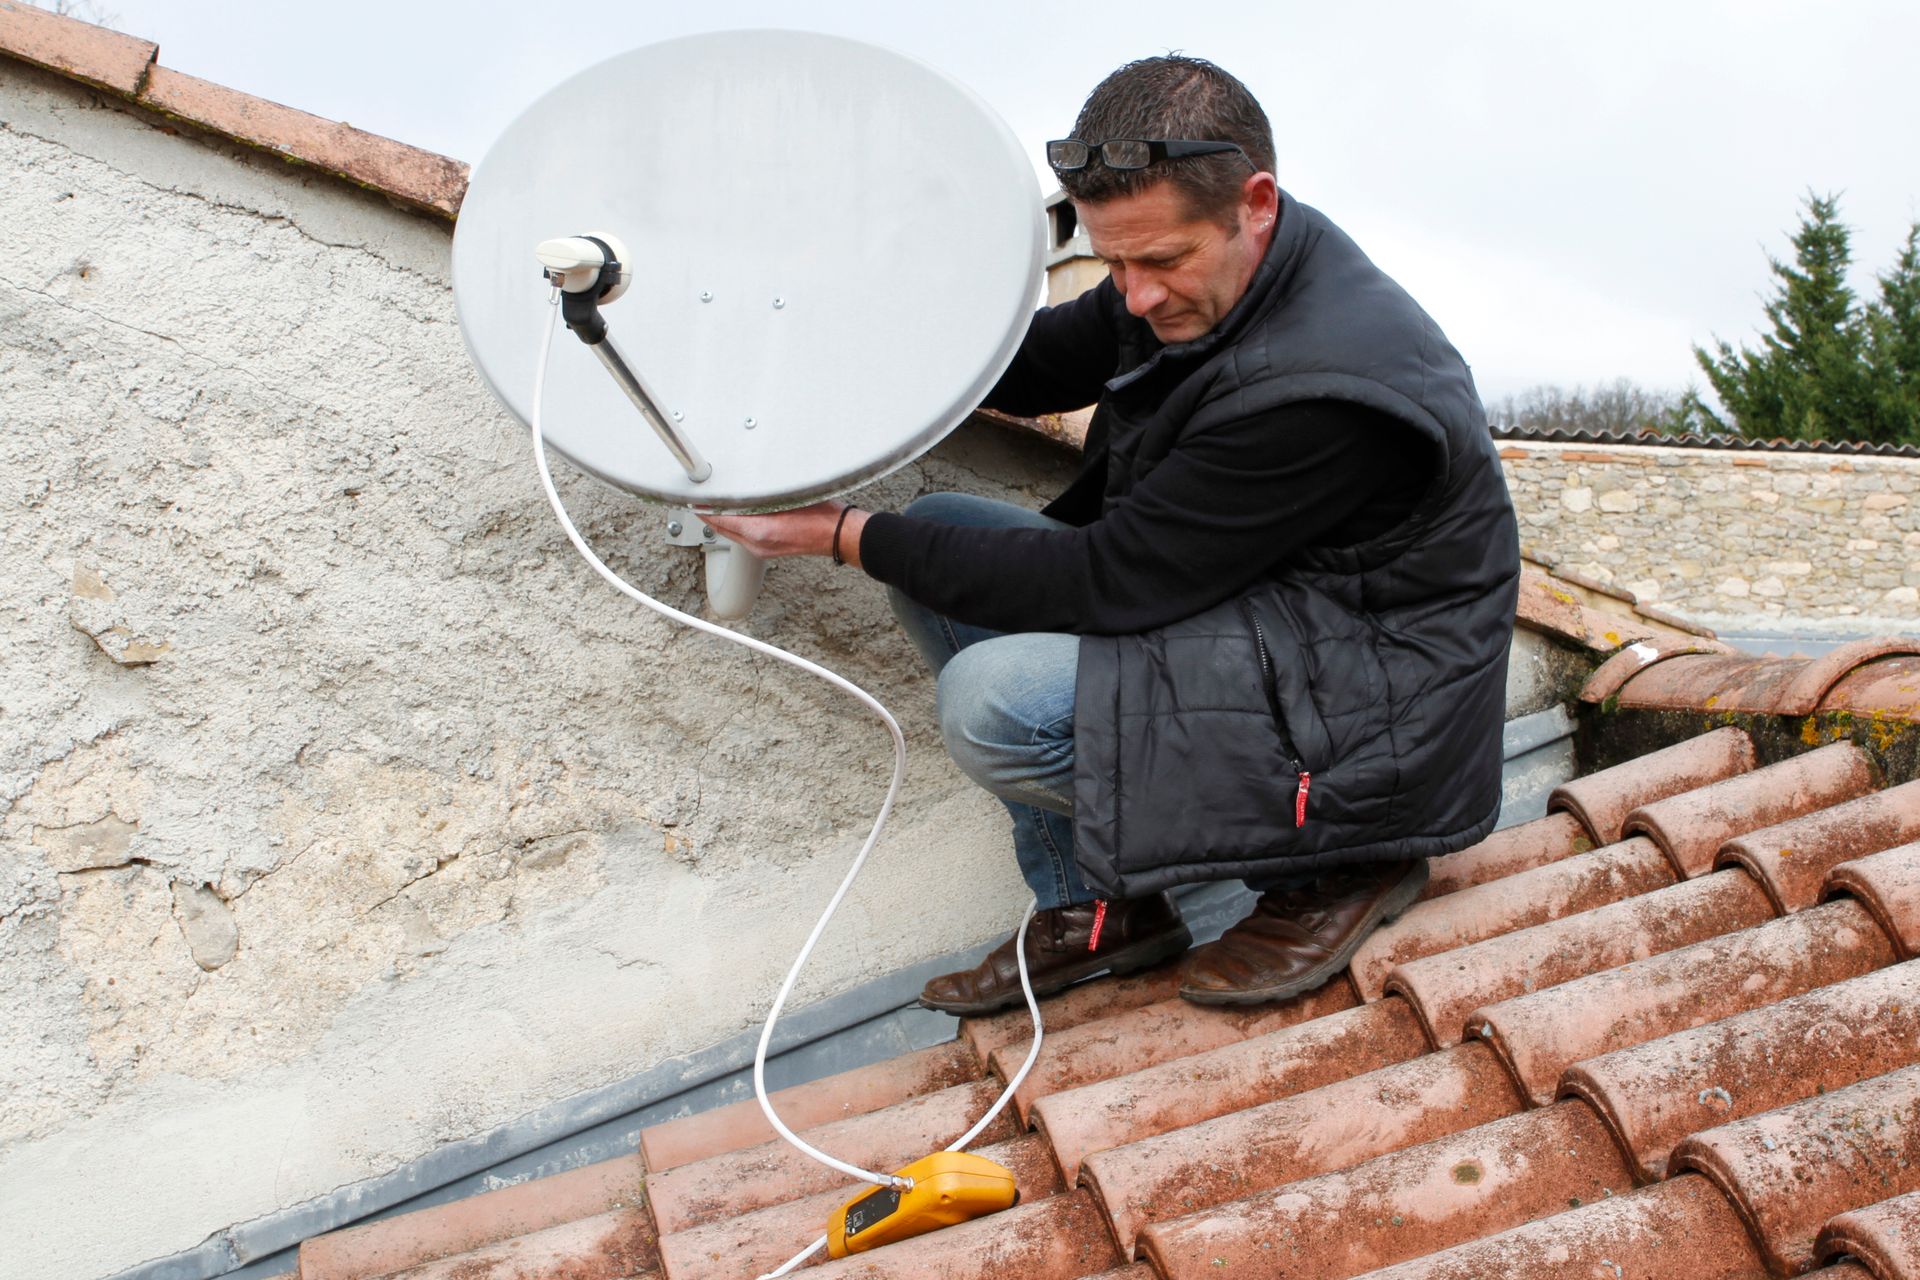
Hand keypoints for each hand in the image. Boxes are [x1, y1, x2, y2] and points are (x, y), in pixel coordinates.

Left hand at [699, 501, 869, 567]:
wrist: (837, 534)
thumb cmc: (820, 515)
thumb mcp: (786, 495)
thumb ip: (759, 495)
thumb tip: (739, 487)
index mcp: (759, 531)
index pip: (719, 519)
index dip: (704, 508)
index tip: (694, 498)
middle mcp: (756, 544)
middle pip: (722, 528)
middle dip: (710, 514)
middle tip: (701, 498)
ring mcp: (762, 549)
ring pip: (731, 533)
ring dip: (722, 519)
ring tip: (716, 504)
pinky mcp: (768, 550)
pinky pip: (743, 536)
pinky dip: (736, 525)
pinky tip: (738, 514)